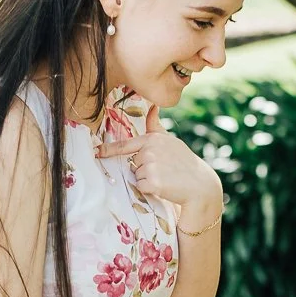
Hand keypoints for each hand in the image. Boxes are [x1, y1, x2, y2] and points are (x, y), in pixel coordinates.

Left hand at [93, 105, 223, 226]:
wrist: (199, 184)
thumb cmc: (184, 162)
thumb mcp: (171, 140)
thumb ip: (156, 126)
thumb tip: (152, 106)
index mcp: (152, 139)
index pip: (126, 145)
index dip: (109, 150)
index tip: (96, 151)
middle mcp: (150, 151)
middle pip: (134, 164)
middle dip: (145, 168)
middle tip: (164, 170)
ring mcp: (151, 166)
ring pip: (137, 176)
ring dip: (148, 179)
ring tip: (166, 177)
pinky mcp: (152, 182)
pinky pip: (141, 187)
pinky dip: (150, 189)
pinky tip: (164, 186)